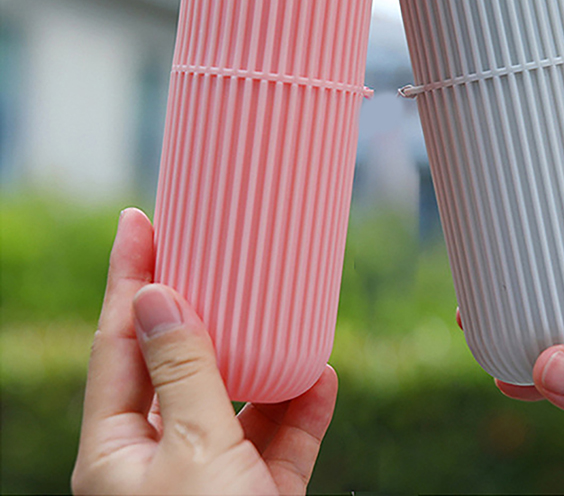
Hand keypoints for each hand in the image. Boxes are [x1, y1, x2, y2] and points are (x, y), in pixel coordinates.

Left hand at [72, 208, 336, 495]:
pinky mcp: (259, 493)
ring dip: (264, 359)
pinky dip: (303, 406)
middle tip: (212, 250)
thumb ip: (182, 373)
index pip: (117, 343)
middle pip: (176, 363)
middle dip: (199, 308)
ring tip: (279, 308)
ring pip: (236, 400)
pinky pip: (282, 437)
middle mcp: (159, 459)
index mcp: (117, 452)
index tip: (138, 220)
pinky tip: (321, 375)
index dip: (126, 277)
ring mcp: (211, 477)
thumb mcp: (195, 450)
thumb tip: (157, 297)